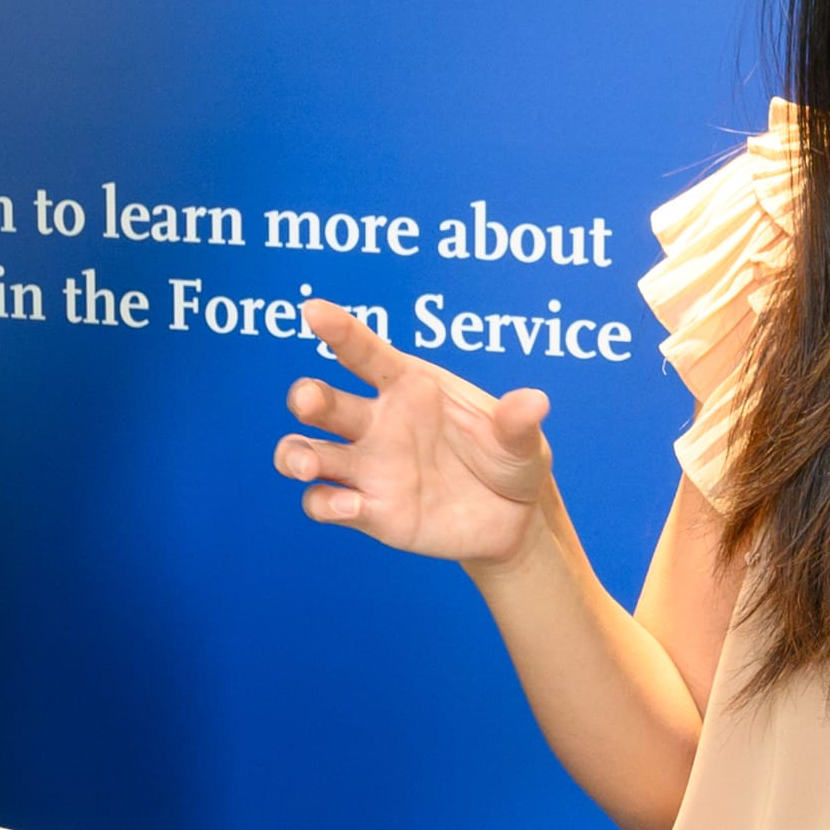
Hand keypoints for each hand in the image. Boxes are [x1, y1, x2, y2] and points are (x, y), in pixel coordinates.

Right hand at [276, 302, 557, 573]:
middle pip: (323, 401)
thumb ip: (518, 422)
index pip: (365, 352)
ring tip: (307, 464)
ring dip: (295, 454)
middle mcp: (378, 422)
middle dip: (307, 397)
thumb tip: (534, 401)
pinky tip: (349, 507)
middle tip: (310, 401)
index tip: (313, 310)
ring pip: (306, 450)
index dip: (338, 329)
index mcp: (410, 386)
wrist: (514, 519)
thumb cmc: (510, 460)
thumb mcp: (522, 441)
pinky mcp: (366, 511)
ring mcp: (367, 467)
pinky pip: (323, 501)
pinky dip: (324, 503)